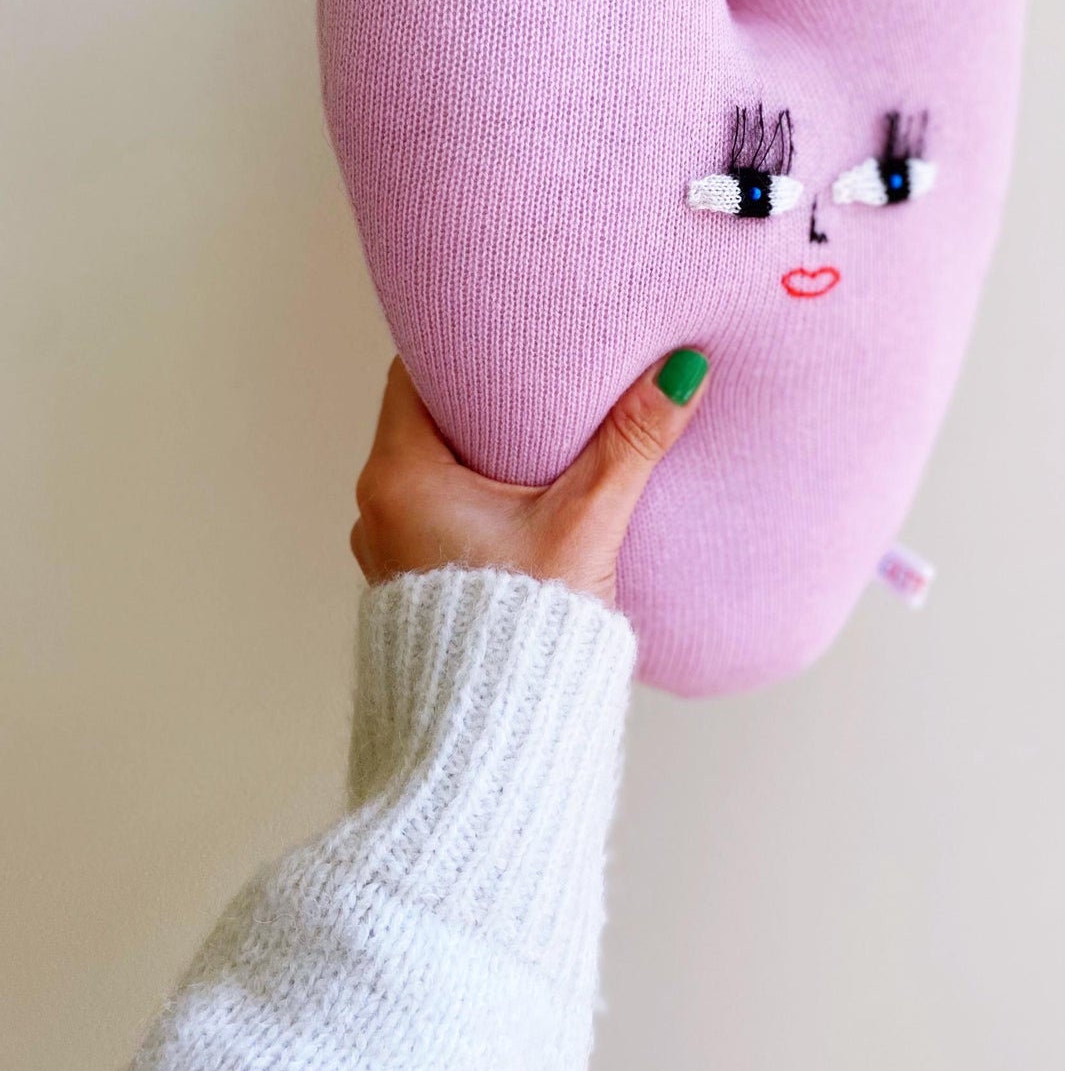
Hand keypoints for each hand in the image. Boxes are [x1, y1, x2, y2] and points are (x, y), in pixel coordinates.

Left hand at [349, 349, 710, 606]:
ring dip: (476, 456)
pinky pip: (434, 519)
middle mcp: (376, 509)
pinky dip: (471, 501)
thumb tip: (682, 372)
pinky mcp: (409, 588)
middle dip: (480, 399)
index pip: (416, 372)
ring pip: (430, 472)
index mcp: (400, 476)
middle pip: (425, 420)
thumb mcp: (586, 523)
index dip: (462, 345)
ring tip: (536, 437)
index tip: (508, 329)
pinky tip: (520, 503)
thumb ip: (631, 442)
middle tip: (536, 375)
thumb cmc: (524, 634)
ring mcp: (388, 552)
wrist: (492, 741)